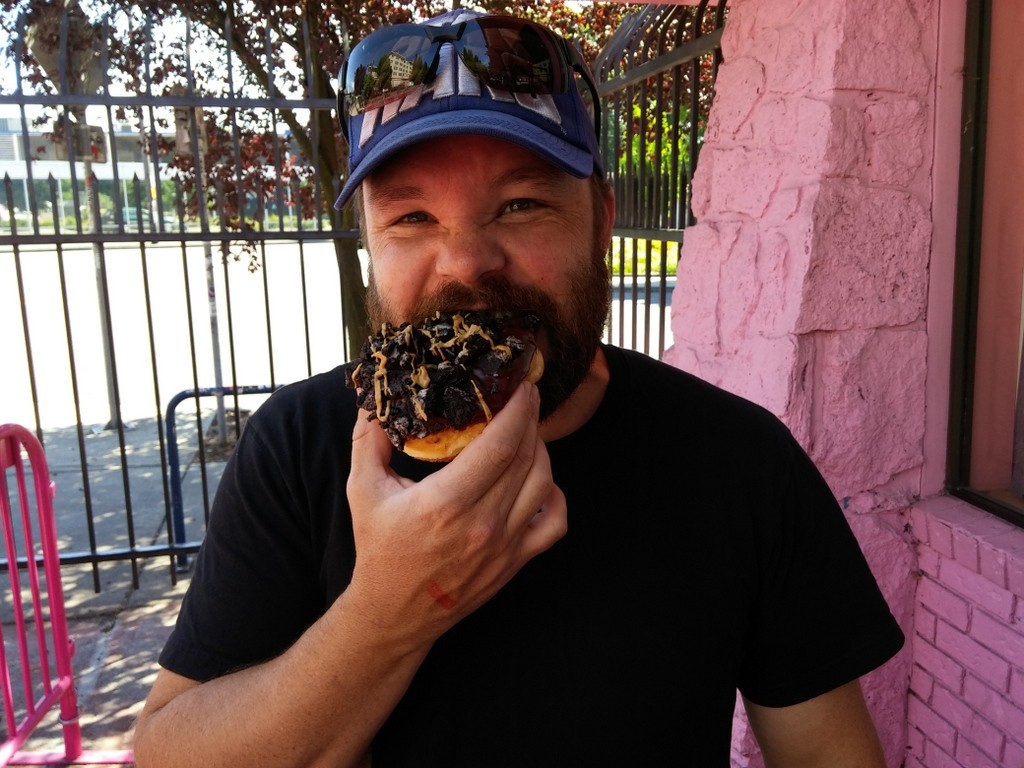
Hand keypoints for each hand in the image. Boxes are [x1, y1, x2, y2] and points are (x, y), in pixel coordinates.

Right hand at [345, 380, 566, 648]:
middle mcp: (481, 524)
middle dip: (531, 420)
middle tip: (525, 399)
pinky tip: (539, 479)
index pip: (499, 445)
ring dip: (541, 451)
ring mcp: (504, 545)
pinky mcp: (516, 561)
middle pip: (526, 458)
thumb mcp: (362, 490)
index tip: (522, 387)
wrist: (395, 613)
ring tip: (526, 434)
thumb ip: (367, 440)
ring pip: (544, 482)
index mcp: (445, 502)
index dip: (518, 410)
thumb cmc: (380, 549)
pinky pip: (555, 522)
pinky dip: (555, 494)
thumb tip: (374, 399)